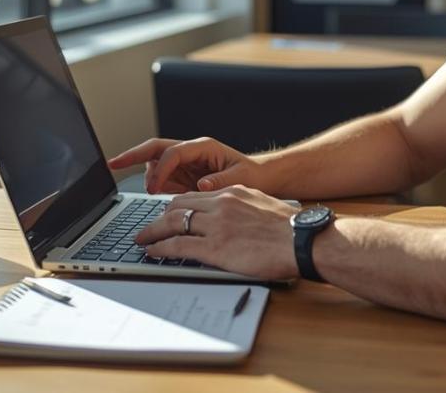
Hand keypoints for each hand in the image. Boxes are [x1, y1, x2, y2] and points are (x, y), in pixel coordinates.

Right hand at [107, 137, 267, 194]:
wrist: (262, 179)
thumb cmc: (254, 175)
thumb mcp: (242, 179)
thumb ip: (220, 182)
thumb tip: (202, 183)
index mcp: (203, 147)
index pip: (172, 152)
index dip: (160, 169)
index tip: (153, 188)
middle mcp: (191, 152)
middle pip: (155, 148)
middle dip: (133, 155)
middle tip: (113, 164)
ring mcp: (186, 164)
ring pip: (156, 163)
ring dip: (147, 175)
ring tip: (151, 193)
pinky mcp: (184, 176)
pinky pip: (163, 179)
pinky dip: (155, 186)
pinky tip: (156, 197)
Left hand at [134, 186, 300, 279]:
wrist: (302, 240)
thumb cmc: (290, 229)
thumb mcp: (263, 206)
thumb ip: (243, 208)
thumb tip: (234, 217)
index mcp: (232, 193)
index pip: (193, 195)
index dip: (175, 206)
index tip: (167, 213)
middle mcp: (220, 204)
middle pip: (177, 206)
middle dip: (159, 217)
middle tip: (149, 227)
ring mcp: (216, 225)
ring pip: (172, 223)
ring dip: (152, 232)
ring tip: (142, 240)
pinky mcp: (215, 248)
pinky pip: (178, 247)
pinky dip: (160, 249)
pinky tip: (152, 252)